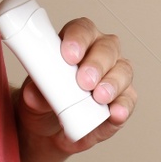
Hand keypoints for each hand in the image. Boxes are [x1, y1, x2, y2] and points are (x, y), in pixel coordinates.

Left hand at [13, 15, 135, 155]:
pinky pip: (128, 100)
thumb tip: (35, 93)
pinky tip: (115, 113)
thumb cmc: (43, 103)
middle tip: (84, 81)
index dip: (77, 39)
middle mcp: (100, 54)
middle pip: (107, 48)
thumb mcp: (32, 97)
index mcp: (77, 43)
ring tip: (99, 98)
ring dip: (112, 84)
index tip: (69, 55)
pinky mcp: (123, 100)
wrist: (48, 131)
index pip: (82, 30)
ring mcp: (115, 76)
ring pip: (123, 71)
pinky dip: (123, 106)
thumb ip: (35, 92)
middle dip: (96, 64)